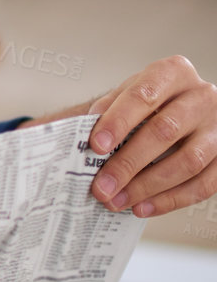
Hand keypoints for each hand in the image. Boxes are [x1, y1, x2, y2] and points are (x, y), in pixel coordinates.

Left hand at [83, 56, 216, 217]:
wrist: (182, 108)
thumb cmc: (149, 104)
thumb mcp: (127, 95)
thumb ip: (106, 111)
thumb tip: (79, 141)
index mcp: (173, 73)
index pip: (144, 95)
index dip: (118, 121)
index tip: (96, 145)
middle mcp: (203, 95)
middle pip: (164, 131)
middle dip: (128, 163)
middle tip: (101, 187)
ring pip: (188, 161)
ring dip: (148, 187)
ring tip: (118, 201)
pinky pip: (205, 183)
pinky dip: (172, 200)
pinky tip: (144, 208)